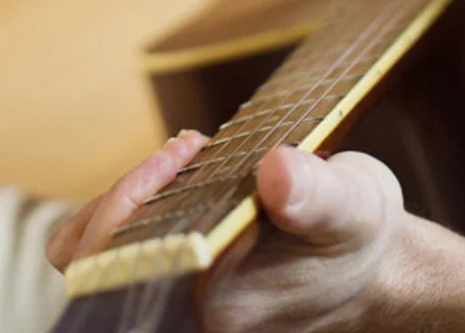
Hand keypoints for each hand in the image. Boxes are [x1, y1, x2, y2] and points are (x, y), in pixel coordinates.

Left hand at [49, 134, 403, 332]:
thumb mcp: (354, 204)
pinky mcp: (172, 281)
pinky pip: (117, 247)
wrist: (371, 265)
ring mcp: (176, 302)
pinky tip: (178, 169)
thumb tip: (277, 175)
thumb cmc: (358, 234)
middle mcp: (188, 316)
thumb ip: (316, 194)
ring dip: (126, 196)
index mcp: (216, 308)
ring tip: (183, 156)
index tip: (183, 150)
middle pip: (93, 258)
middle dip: (130, 191)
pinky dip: (133, 204)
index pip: (122, 263)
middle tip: (187, 149)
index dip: (132, 197)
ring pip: (95, 253)